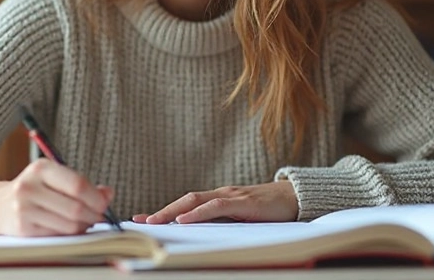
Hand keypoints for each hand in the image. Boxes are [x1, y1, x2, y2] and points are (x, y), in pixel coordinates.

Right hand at [0, 158, 113, 235]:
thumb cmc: (33, 190)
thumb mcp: (54, 179)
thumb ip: (82, 184)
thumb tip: (108, 193)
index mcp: (41, 168)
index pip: (77, 184)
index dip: (96, 197)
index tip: (104, 204)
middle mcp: (30, 186)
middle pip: (75, 207)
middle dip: (93, 215)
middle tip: (99, 216)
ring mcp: (24, 209)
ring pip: (69, 224)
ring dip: (83, 226)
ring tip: (84, 222)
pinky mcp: (23, 229)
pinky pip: (57, 235)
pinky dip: (69, 234)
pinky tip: (68, 228)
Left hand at [132, 181, 296, 223]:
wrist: (295, 197)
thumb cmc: (269, 210)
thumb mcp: (242, 219)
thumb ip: (223, 224)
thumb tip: (200, 239)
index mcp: (219, 200)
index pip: (186, 204)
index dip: (164, 212)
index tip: (141, 220)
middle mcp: (220, 194)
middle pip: (184, 200)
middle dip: (160, 212)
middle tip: (138, 223)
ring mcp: (231, 196)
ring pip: (194, 201)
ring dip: (171, 212)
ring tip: (153, 222)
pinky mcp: (242, 202)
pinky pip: (215, 207)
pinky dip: (197, 213)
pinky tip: (184, 220)